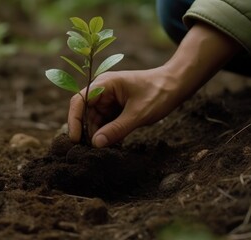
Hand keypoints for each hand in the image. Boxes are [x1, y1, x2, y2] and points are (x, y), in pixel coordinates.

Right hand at [68, 22, 240, 147]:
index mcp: (104, 84)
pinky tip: (113, 146)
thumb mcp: (139, 113)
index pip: (79, 101)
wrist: (176, 86)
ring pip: (95, 121)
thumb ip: (117, 129)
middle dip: (87, 132)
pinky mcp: (116, 108)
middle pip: (85, 113)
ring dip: (98, 136)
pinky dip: (107, 134)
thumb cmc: (159, 93)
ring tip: (104, 151)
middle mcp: (103, 91)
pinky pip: (105, 123)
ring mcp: (109, 100)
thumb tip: (96, 144)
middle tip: (91, 152)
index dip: (74, 121)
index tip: (75, 140)